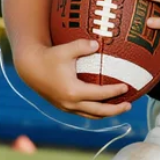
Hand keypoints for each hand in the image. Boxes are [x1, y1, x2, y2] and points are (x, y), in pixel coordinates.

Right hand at [14, 39, 131, 118]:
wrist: (30, 68)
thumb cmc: (49, 56)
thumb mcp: (65, 49)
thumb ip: (82, 46)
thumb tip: (97, 44)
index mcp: (73, 91)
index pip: (100, 94)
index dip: (114, 91)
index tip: (126, 87)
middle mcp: (70, 103)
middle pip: (98, 111)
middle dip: (115, 110)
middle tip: (129, 105)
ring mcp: (66, 107)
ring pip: (91, 115)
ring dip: (106, 113)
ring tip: (120, 108)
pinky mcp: (63, 107)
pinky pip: (83, 113)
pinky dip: (95, 111)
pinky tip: (103, 105)